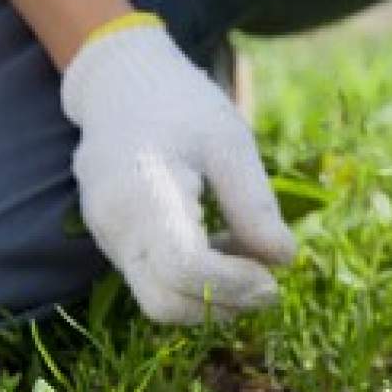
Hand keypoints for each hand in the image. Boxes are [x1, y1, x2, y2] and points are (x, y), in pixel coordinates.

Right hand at [62, 20, 294, 323]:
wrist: (120, 87)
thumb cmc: (182, 107)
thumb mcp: (230, 142)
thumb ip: (254, 204)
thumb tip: (283, 260)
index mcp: (144, 190)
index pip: (186, 267)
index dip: (235, 284)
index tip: (273, 278)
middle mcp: (116, 224)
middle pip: (166, 302)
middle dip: (224, 304)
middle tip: (268, 283)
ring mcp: (107, 238)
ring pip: (160, 301)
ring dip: (211, 295)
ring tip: (244, 252)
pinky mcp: (112, 244)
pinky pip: (154, 283)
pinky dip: (194, 282)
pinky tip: (219, 244)